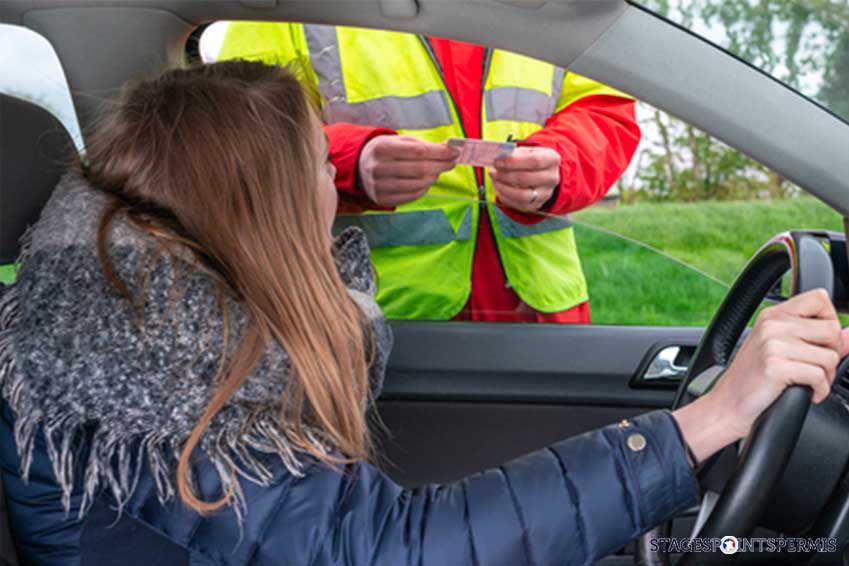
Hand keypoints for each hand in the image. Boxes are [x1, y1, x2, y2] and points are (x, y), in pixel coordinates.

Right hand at [357, 135, 458, 206]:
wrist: (359, 167)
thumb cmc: (385, 152)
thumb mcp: (398, 141)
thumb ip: (423, 145)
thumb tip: (449, 148)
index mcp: (381, 148)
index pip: (418, 151)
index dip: (440, 152)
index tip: (455, 151)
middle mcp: (378, 168)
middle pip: (420, 169)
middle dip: (442, 165)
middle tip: (453, 161)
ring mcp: (379, 186)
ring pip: (418, 184)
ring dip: (434, 177)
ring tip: (438, 170)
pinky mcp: (383, 199)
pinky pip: (412, 196)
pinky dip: (425, 188)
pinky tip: (427, 180)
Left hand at [490, 147, 559, 209]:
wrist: (542, 173)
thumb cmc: (530, 159)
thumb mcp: (526, 151)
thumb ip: (513, 153)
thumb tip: (498, 158)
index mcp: (552, 160)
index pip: (533, 161)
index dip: (513, 162)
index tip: (497, 162)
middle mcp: (552, 178)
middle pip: (526, 178)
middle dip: (505, 175)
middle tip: (492, 171)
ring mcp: (545, 194)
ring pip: (522, 195)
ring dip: (504, 187)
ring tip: (495, 180)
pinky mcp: (536, 205)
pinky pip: (518, 204)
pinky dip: (505, 196)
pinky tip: (499, 187)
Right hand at [673, 289, 848, 463]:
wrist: (727, 404)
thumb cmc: (753, 379)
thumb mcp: (781, 350)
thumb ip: (817, 339)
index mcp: (773, 316)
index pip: (819, 298)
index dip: (830, 319)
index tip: (822, 341)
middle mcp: (772, 325)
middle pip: (831, 329)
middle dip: (832, 353)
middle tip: (815, 369)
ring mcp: (773, 345)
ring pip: (830, 356)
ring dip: (826, 377)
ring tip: (808, 383)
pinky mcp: (776, 366)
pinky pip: (819, 376)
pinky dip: (819, 390)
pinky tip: (807, 393)